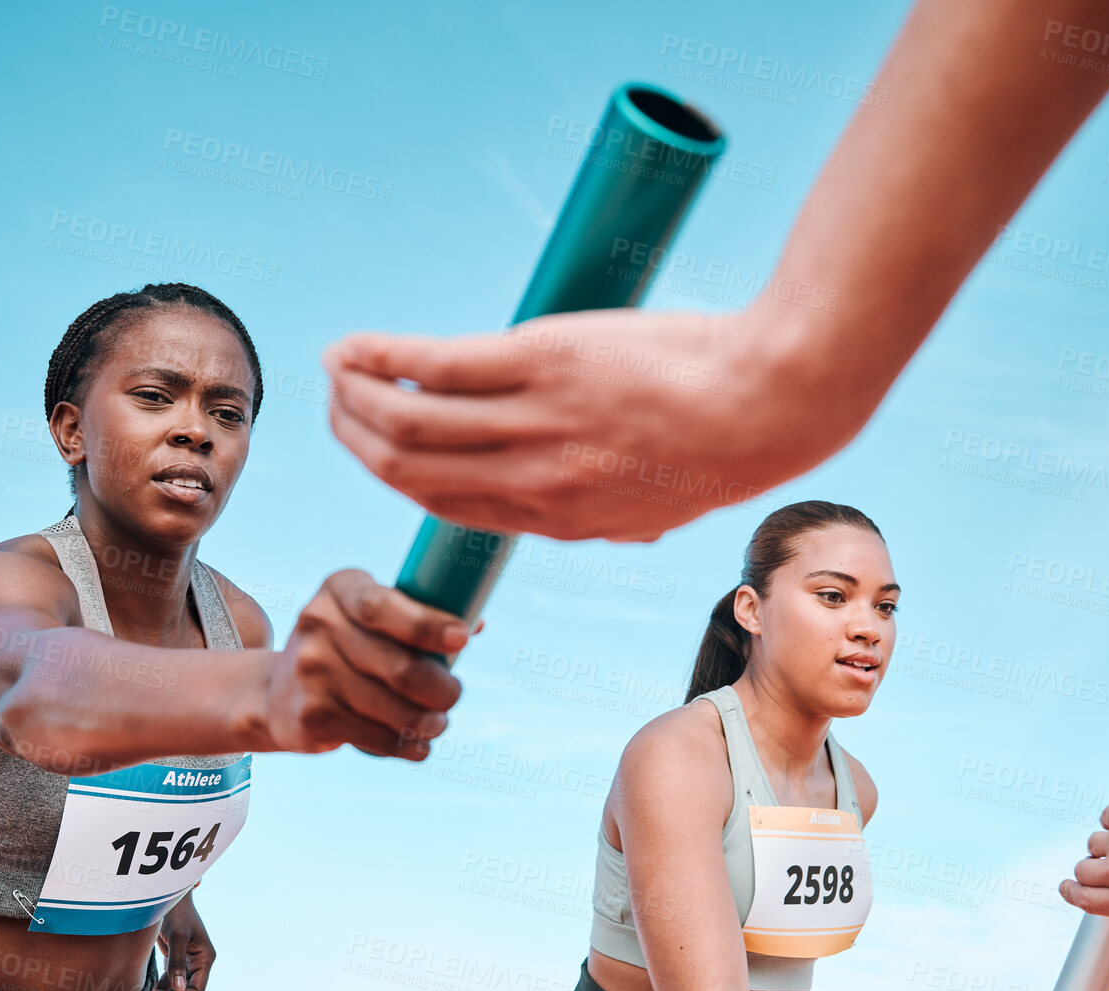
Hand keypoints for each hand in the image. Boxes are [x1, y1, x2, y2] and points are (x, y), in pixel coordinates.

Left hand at [154, 891, 214, 990]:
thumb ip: (177, 963)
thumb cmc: (177, 914)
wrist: (170, 899)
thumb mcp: (177, 938)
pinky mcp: (178, 962)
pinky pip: (173, 983)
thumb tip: (179, 989)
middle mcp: (199, 964)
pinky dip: (163, 988)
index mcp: (205, 959)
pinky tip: (152, 986)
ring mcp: (189, 964)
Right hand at [261, 569, 465, 758]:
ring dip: (430, 722)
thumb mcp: (369, 617)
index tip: (461, 639)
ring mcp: (311, 672)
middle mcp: (318, 625)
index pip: (382, 606)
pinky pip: (377, 738)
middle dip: (443, 689)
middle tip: (453, 695)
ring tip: (437, 722)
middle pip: (401, 667)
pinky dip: (407, 746)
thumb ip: (418, 615)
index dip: (427, 625)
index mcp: (340, 589)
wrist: (275, 693)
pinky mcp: (312, 716)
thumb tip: (476, 622)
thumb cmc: (347, 647)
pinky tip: (418, 745)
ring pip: (395, 709)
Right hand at [322, 308, 848, 541]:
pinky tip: (353, 347)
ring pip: (410, 425)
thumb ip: (624, 515)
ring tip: (334, 368)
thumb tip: (621, 524)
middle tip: (337, 407)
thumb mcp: (668, 502)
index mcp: (563, 520)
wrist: (774, 401)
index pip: (456, 510)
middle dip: (361, 441)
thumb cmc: (734, 441)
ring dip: (357, 397)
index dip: (404, 483)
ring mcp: (535, 425)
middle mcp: (536, 483)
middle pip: (415, 475)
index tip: (381, 453)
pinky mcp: (541, 365)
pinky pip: (434, 367)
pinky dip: (380, 358)